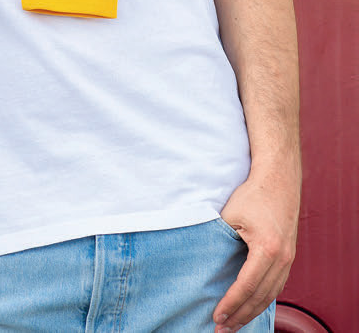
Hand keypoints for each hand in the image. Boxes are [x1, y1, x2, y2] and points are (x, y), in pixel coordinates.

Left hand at [213, 168, 298, 331]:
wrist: (278, 179)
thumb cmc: (252, 194)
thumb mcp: (230, 216)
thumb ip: (220, 239)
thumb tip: (207, 262)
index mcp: (267, 250)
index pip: (246, 286)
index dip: (230, 304)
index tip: (216, 316)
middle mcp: (282, 258)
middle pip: (260, 297)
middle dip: (241, 316)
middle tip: (223, 329)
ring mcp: (288, 258)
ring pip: (271, 295)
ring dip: (253, 311)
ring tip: (236, 324)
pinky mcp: (289, 255)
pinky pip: (277, 285)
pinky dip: (264, 299)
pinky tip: (252, 306)